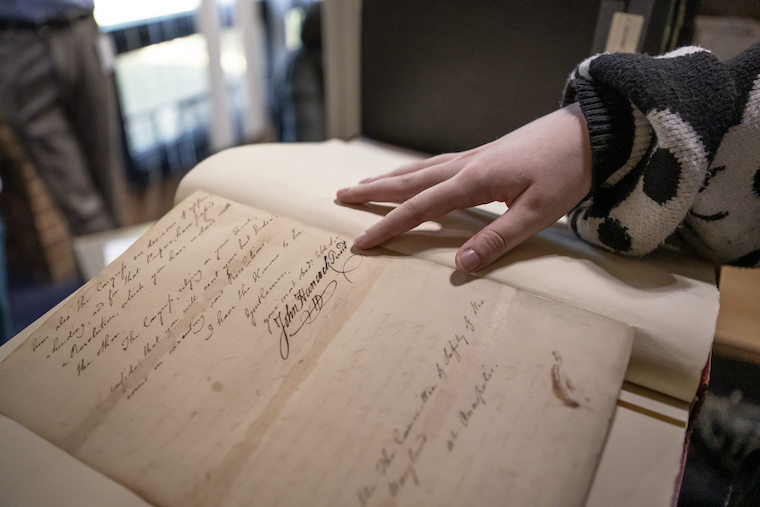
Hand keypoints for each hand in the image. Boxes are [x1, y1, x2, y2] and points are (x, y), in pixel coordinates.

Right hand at [336, 103, 592, 271]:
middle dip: (372, 192)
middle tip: (340, 198)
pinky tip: (412, 175)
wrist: (587, 132)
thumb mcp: (537, 213)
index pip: (419, 208)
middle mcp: (464, 165)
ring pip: (418, 170)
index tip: (361, 243)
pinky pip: (434, 164)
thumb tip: (460, 266)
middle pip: (407, 181)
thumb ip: (498, 239)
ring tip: (362, 186)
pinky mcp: (482, 155)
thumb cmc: (565, 172)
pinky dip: (412, 172)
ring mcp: (472, 157)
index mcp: (473, 181)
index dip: (387, 227)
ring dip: (387, 179)